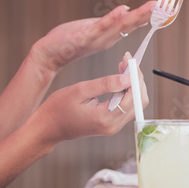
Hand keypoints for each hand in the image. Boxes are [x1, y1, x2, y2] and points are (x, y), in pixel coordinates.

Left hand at [30, 2, 154, 73]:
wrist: (48, 55)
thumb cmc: (67, 41)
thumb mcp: (92, 29)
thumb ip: (108, 22)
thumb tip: (127, 12)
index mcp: (109, 34)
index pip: (133, 22)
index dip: (149, 15)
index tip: (166, 7)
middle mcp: (107, 37)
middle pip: (132, 23)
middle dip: (150, 14)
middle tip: (168, 6)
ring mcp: (97, 38)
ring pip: (121, 25)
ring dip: (138, 15)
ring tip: (153, 6)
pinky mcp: (84, 37)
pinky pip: (100, 26)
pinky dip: (112, 18)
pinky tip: (123, 10)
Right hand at [33, 63, 148, 144]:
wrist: (48, 128)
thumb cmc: (59, 108)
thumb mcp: (80, 90)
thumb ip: (106, 84)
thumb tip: (128, 78)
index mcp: (106, 118)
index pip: (133, 96)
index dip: (135, 76)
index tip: (128, 59)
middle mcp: (113, 126)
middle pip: (139, 101)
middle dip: (137, 79)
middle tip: (126, 62)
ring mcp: (113, 127)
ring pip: (136, 104)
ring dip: (133, 85)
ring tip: (122, 68)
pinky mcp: (111, 125)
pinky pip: (127, 107)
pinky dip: (127, 92)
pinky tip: (119, 80)